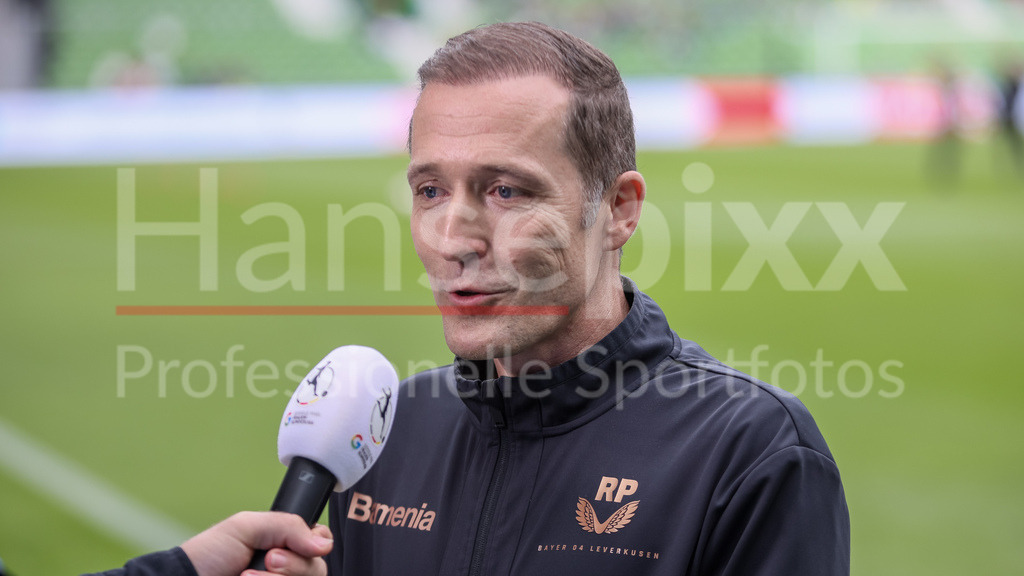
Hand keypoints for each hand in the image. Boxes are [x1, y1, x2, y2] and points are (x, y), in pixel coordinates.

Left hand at [180, 511, 332, 575]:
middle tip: (268, 559)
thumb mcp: (247, 526)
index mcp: (286, 543)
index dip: (316, 544)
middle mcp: (288, 568)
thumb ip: (288, 525)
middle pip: (318, 569)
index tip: (291, 545)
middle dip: (293, 565)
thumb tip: (324, 544)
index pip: (322, 543)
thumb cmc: (209, 555)